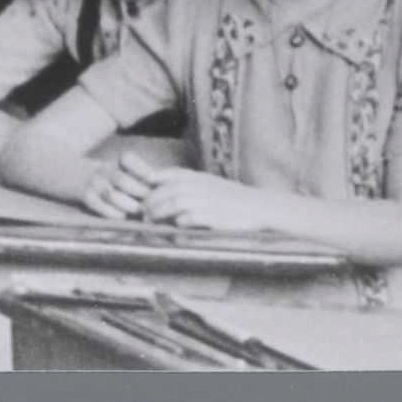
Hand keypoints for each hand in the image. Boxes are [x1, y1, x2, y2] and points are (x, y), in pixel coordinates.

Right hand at [81, 149, 163, 220]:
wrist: (69, 173)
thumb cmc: (108, 176)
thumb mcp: (122, 169)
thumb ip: (140, 177)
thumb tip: (162, 190)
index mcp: (116, 161)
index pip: (128, 160)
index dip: (142, 171)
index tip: (153, 181)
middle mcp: (104, 169)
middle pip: (121, 179)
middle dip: (137, 193)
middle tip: (150, 204)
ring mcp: (93, 182)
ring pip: (110, 194)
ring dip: (126, 205)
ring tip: (139, 214)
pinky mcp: (83, 195)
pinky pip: (97, 205)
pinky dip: (111, 213)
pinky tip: (123, 218)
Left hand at [137, 166, 269, 232]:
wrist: (259, 207)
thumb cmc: (231, 198)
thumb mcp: (210, 184)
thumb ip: (189, 184)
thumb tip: (160, 188)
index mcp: (200, 178)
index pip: (172, 174)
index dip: (156, 179)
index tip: (145, 187)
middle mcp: (203, 187)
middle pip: (169, 190)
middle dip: (152, 202)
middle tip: (142, 213)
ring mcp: (209, 201)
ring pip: (176, 202)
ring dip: (160, 212)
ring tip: (151, 221)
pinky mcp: (215, 217)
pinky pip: (191, 217)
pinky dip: (179, 221)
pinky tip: (173, 227)